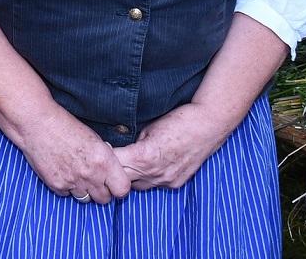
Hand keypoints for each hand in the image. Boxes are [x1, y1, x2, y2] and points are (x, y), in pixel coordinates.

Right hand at [15, 109, 131, 204]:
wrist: (37, 123)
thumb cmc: (66, 125)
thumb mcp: (94, 139)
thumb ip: (105, 159)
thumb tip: (110, 170)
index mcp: (104, 160)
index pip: (122, 190)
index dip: (118, 187)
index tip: (113, 181)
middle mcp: (90, 174)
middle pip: (105, 199)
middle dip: (101, 191)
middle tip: (93, 178)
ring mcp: (73, 182)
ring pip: (86, 199)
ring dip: (84, 190)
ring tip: (76, 173)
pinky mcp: (56, 185)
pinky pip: (68, 195)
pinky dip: (66, 187)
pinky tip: (62, 171)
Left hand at [113, 101, 231, 190]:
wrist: (208, 125)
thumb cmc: (177, 120)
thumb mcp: (148, 128)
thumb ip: (133, 142)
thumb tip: (119, 148)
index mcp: (144, 157)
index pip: (114, 165)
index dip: (104, 158)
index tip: (97, 151)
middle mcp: (154, 173)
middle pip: (123, 179)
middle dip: (114, 170)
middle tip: (107, 160)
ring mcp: (166, 180)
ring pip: (137, 186)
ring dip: (130, 176)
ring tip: (126, 162)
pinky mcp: (175, 183)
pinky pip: (154, 185)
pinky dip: (146, 177)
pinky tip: (144, 166)